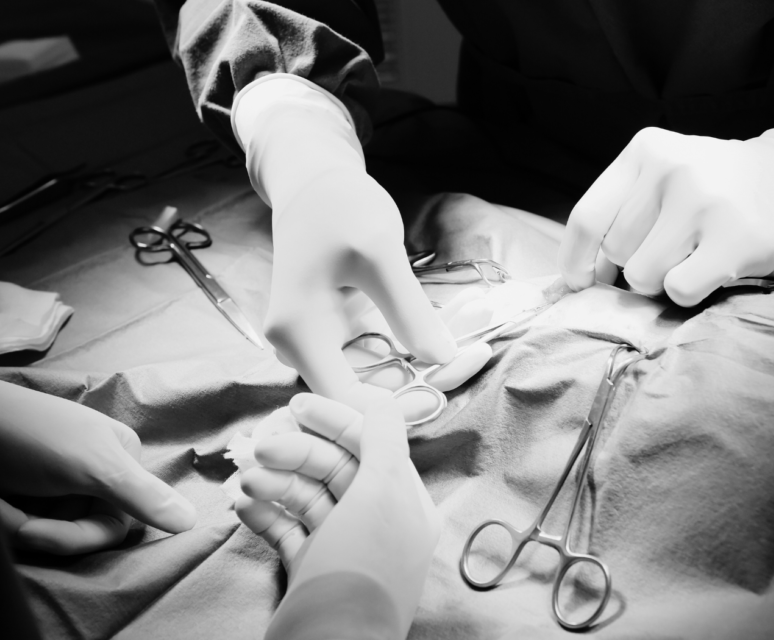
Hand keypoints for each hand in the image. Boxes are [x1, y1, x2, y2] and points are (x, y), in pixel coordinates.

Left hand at [0, 374, 195, 554]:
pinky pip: (30, 521)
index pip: (118, 524)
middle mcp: (96, 471)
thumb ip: (143, 496)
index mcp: (122, 460)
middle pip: (86, 530)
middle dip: (44, 531)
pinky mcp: (30, 487)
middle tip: (11, 519)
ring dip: (20, 524)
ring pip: (55, 529)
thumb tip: (194, 522)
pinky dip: (7, 517)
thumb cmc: (29, 435)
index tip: (35, 531)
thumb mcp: (92, 466)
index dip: (76, 537)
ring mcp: (61, 480)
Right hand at [235, 76, 458, 409]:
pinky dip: (410, 354)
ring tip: (473, 354)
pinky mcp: (333, 336)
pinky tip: (450, 343)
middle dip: (417, 389)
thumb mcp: (381, 254)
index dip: (392, 410)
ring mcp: (315, 344)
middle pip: (361, 396)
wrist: (314, 182)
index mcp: (300, 334)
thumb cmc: (341, 208)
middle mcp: (299, 349)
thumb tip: (442, 360)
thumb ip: (409, 311)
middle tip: (474, 362)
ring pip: (372, 380)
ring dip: (420, 374)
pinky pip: (373, 360)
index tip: (443, 397)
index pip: (345, 402)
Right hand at [235, 394, 438, 632]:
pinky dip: (265, 515)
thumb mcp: (382, 492)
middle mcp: (377, 522)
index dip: (335, 420)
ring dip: (274, 483)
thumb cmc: (361, 567)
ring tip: (245, 482)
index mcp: (404, 502)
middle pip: (334, 468)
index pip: (371, 444)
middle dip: (295, 453)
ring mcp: (343, 547)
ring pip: (306, 497)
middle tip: (259, 448)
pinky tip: (243, 507)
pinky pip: (287, 530)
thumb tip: (379, 397)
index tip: (296, 405)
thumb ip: (384, 438)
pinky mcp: (311, 571)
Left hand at [558, 128, 773, 305]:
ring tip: (698, 255)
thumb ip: (624, 212)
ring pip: (643, 276)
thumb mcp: (667, 177)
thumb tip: (582, 277)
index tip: (581, 283)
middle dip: (637, 264)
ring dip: (665, 280)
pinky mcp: (734, 239)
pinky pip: (678, 290)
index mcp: (645, 151)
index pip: (587, 218)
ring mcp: (703, 202)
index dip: (576, 261)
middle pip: (616, 253)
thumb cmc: (724, 189)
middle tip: (676, 249)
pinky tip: (715, 269)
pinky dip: (690, 292)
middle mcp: (670, 169)